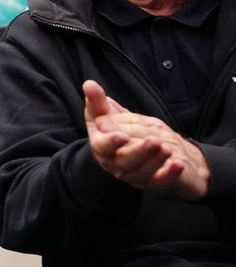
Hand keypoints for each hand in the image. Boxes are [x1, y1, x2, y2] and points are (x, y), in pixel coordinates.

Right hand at [83, 81, 209, 198]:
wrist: (132, 147)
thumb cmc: (114, 129)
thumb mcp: (104, 113)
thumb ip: (97, 100)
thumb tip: (89, 84)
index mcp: (101, 147)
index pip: (103, 146)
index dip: (111, 142)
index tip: (122, 135)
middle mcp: (114, 163)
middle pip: (124, 162)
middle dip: (139, 152)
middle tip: (154, 141)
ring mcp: (132, 175)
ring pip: (143, 173)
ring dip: (155, 162)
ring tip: (167, 148)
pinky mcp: (149, 182)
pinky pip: (159, 182)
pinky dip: (169, 175)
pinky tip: (178, 164)